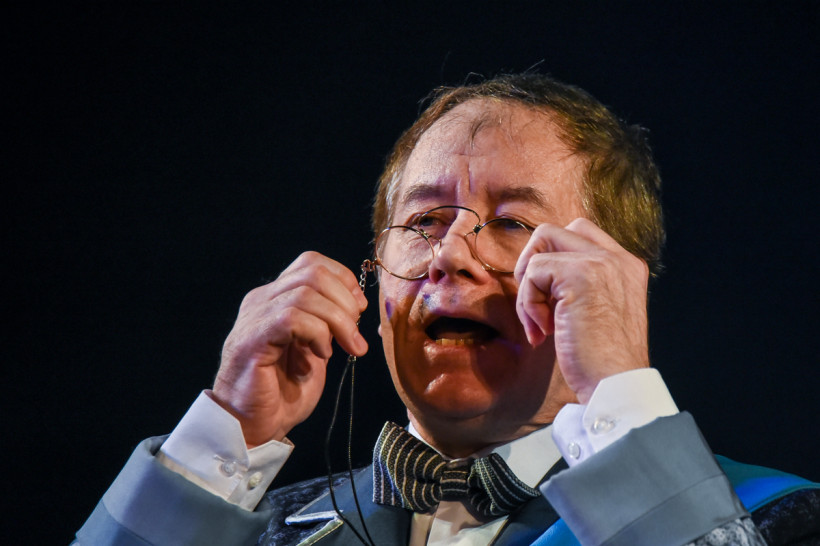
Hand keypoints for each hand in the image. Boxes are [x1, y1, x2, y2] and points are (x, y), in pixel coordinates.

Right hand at [213, 252, 367, 446]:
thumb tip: (356, 304)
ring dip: (337, 321)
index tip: (358, 310)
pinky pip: (291, 317)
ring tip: (346, 348)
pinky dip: (317, 333)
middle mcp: (262, 300)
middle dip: (345, 301)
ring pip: (306, 293)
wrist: (252, 426)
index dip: (343, 280)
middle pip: (313, 272)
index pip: (312, 263)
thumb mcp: (316, 350)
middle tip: (354, 335)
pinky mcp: (252, 339)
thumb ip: (328, 324)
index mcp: (277, 298)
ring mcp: (255, 317)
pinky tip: (321, 355)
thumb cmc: (283, 393)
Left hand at [514, 218, 649, 403]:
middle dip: (533, 266)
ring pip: (540, 246)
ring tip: (540, 324)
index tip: (552, 304)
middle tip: (536, 306)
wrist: (615, 387)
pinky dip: (528, 303)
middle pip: (555, 231)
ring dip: (528, 287)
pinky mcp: (580, 274)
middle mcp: (618, 259)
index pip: (579, 234)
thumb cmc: (601, 362)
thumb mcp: (597, 313)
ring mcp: (601, 263)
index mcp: (625, 266)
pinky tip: (545, 332)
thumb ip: (579, 286)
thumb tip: (537, 273)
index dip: (551, 262)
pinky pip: (533, 271)